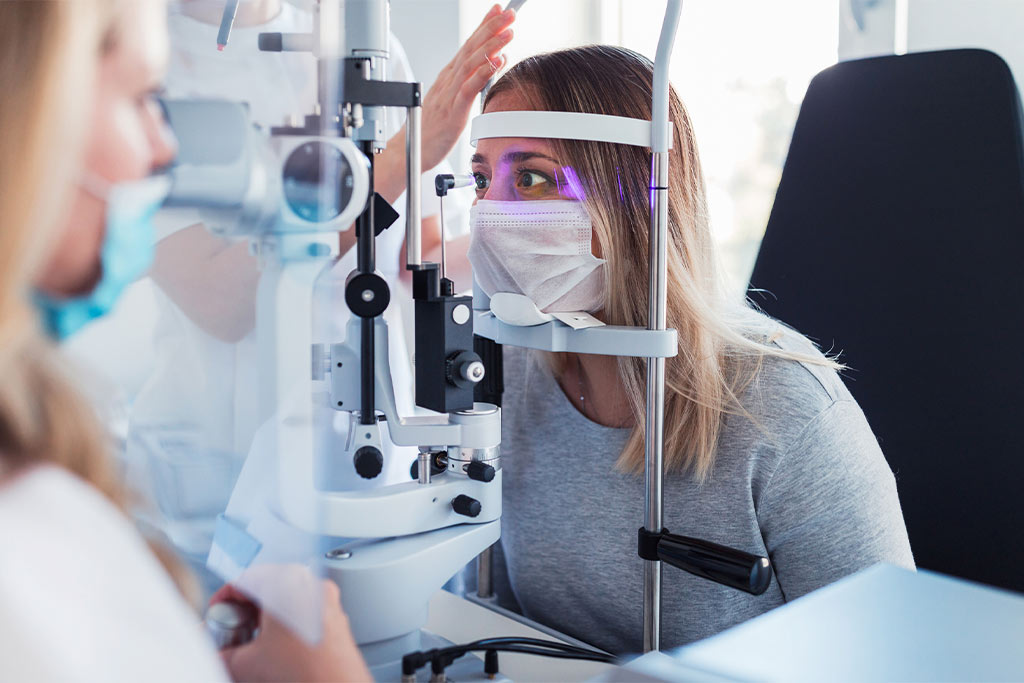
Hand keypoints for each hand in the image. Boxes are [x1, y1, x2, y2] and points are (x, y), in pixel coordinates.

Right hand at [209, 576, 370, 681]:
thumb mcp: (247, 664)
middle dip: (244, 609)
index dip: (224, 597)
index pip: (245, 578)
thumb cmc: (303, 671)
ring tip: (254, 642)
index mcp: (286, 581)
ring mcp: (327, 600)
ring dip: (266, 616)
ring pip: (288, 597)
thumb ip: (223, 655)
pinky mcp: (336, 617)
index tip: (215, 612)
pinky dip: (287, 622)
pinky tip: (279, 648)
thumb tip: (216, 654)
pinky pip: (305, 609)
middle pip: (267, 586)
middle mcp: (311, 583)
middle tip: (232, 630)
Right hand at [420, 4, 515, 169]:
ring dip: (490, 46)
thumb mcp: (453, 102)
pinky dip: (483, 74)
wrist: (408, 152)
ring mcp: (449, 95)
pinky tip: (496, 63)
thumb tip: (491, 64)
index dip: (484, 26)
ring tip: (507, 33)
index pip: (469, 45)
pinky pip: (468, 89)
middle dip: (490, 28)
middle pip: (471, 48)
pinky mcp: (452, 112)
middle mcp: (448, 81)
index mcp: (449, 77)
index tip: (499, 10)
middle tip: (508, 13)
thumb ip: (470, 82)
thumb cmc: (430, 129)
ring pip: (471, 64)